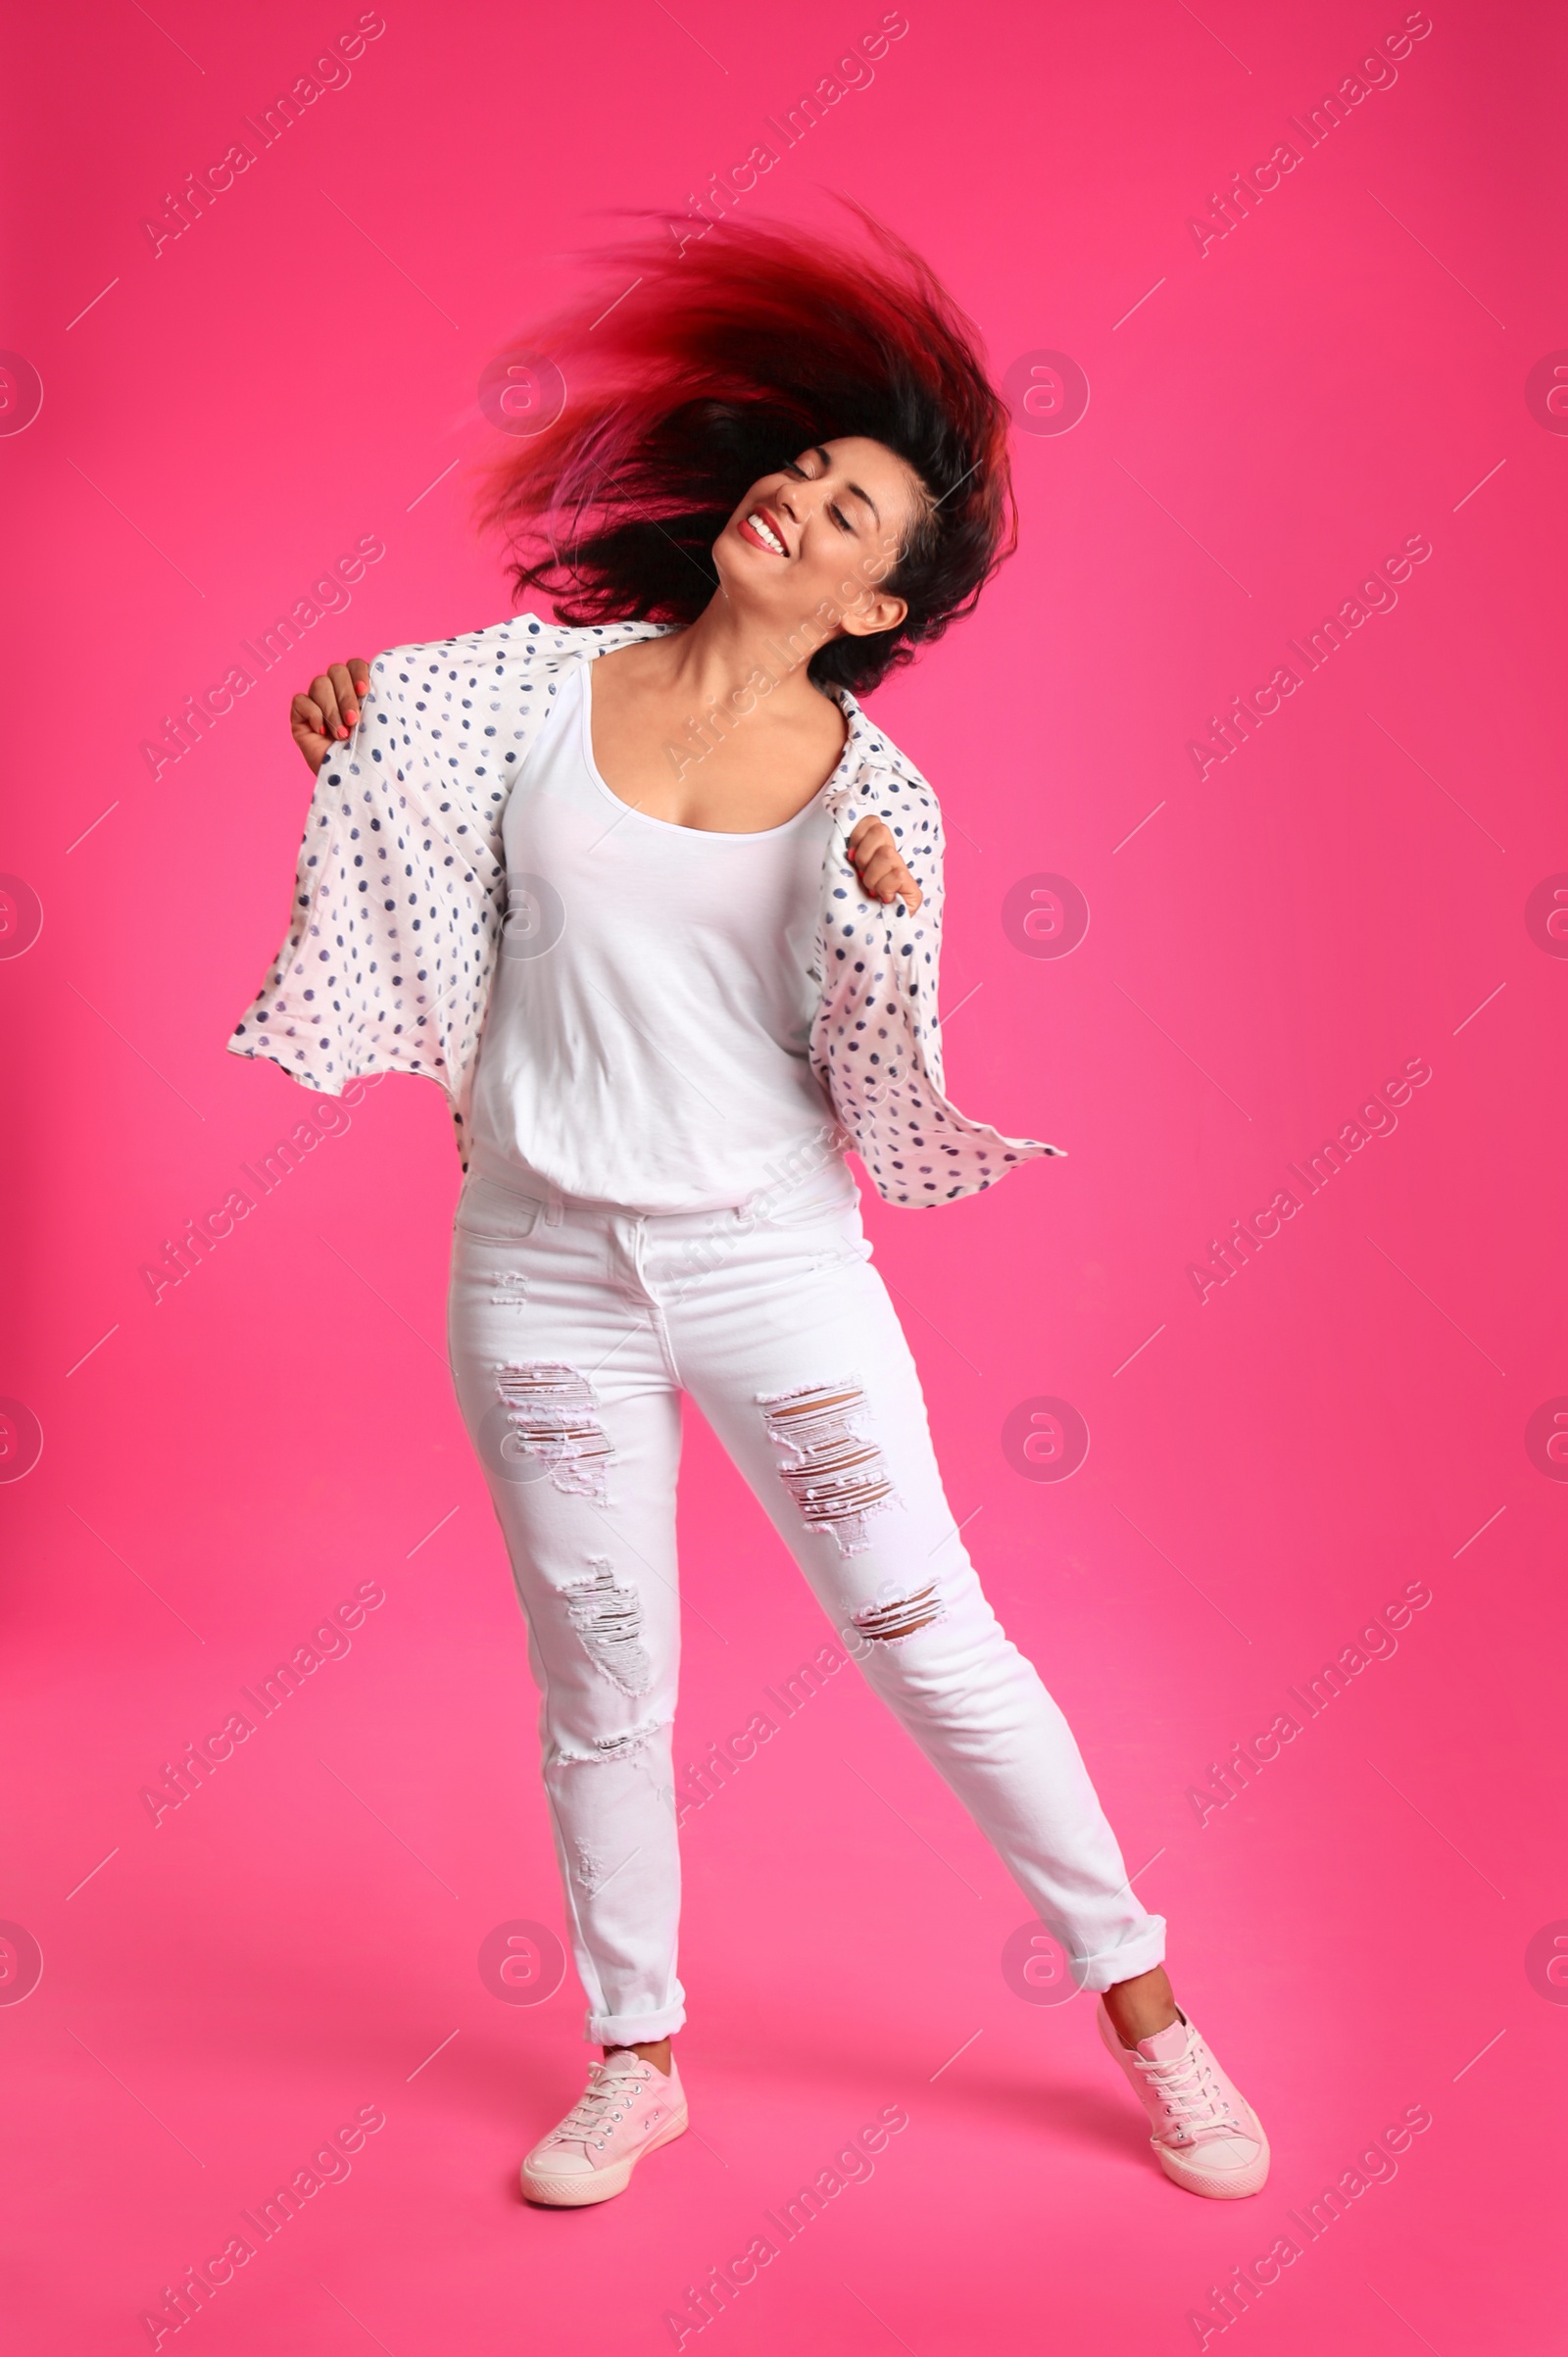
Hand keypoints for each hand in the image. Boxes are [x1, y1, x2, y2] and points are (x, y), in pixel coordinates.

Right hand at [291, 659, 370, 774]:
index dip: (359, 673)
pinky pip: (301, 700)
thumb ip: (379, 699)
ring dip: (332, 710)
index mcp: (358, 689)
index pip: (355, 664)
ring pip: (319, 683)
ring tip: (342, 735)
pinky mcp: (300, 716)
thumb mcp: (381, 724)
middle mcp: (337, 692)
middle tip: (354, 721)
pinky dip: (313, 714)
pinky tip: (322, 732)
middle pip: (336, 671)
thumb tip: (387, 678)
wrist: (354, 781)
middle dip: (346, 697)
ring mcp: (317, 703)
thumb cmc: (371, 755)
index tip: (366, 693)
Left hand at [848, 815, 921, 910]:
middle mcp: (889, 859)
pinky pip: (898, 874)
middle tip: (861, 877)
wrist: (851, 938)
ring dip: (872, 877)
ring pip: (888, 854)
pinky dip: (884, 888)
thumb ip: (847, 846)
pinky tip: (882, 900)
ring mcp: (903, 875)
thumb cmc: (843, 909)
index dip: (857, 836)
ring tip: (870, 892)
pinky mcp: (913, 892)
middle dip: (863, 856)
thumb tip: (848, 818)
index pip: (872, 821)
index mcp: (871, 852)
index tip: (850, 858)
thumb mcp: (839, 870)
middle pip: (881, 830)